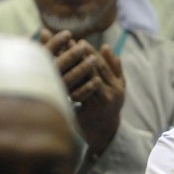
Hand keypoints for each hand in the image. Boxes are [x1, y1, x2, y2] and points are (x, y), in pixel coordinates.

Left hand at [40, 29, 125, 155]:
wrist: (105, 133)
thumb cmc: (109, 105)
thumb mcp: (118, 86)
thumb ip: (114, 67)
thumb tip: (106, 46)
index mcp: (117, 84)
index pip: (101, 63)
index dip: (88, 50)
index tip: (75, 40)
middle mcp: (111, 92)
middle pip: (91, 69)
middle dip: (76, 56)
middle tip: (61, 44)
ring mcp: (100, 103)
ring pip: (83, 81)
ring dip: (69, 68)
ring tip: (56, 58)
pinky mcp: (89, 112)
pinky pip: (76, 95)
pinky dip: (67, 84)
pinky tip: (55, 77)